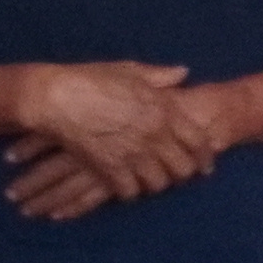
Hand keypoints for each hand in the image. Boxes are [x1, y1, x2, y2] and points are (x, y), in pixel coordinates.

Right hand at [0, 61, 198, 218]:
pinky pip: (130, 192)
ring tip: (150, 180)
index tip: (206, 166)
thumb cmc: (90, 79)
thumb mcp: (129, 71)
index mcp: (163, 109)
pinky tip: (126, 185)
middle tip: (175, 175)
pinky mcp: (110, 169)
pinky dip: (129, 191)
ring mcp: (132, 154)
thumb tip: (184, 73)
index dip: (206, 157)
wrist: (55, 97)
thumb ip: (160, 76)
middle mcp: (154, 135)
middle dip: (181, 174)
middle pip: (182, 168)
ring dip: (155, 184)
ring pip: (158, 183)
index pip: (198, 141)